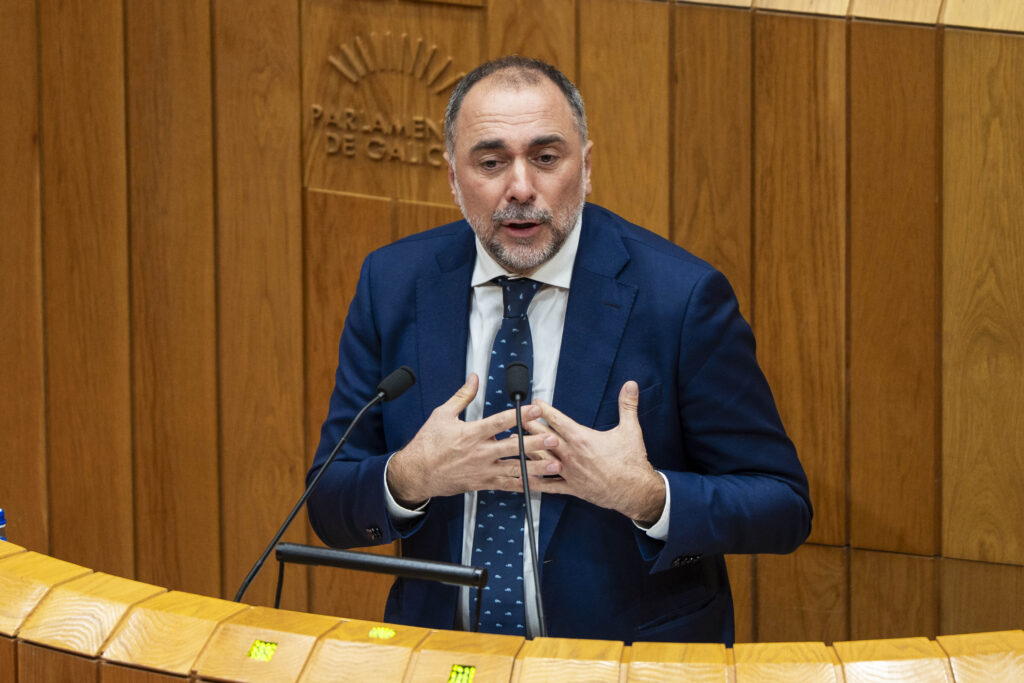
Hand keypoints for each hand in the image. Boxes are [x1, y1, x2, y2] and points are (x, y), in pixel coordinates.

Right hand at [386, 374, 559, 505]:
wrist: (416, 473)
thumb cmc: (428, 444)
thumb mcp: (442, 415)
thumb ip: (462, 396)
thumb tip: (474, 378)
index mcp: (471, 434)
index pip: (499, 423)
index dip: (519, 415)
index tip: (535, 409)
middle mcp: (479, 453)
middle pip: (512, 447)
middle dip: (535, 443)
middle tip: (552, 439)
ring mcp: (482, 470)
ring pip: (514, 469)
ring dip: (536, 467)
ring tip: (554, 464)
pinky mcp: (482, 483)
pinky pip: (507, 485)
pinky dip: (523, 484)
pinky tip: (538, 483)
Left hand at [526, 381, 665, 524]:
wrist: (635, 492)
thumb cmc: (631, 462)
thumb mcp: (630, 430)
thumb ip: (627, 405)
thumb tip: (631, 384)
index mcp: (582, 439)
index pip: (557, 420)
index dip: (543, 410)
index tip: (534, 402)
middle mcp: (571, 455)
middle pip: (543, 437)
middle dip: (528, 426)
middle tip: (515, 418)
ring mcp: (568, 472)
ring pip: (540, 459)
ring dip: (525, 449)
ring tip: (511, 442)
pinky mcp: (570, 488)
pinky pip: (547, 485)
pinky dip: (533, 481)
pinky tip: (521, 477)